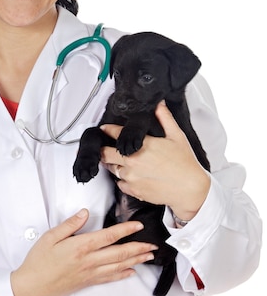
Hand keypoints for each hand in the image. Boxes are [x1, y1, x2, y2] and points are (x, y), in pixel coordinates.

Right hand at [10, 209, 157, 295]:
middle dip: (139, 248)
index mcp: (80, 246)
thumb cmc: (38, 261)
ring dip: (136, 261)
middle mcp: (89, 261)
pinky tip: (131, 272)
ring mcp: (90, 273)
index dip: (126, 230)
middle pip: (120, 253)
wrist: (31, 286)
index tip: (138, 225)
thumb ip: (70, 224)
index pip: (109, 236)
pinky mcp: (87, 282)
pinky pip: (109, 278)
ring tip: (148, 256)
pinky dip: (123, 275)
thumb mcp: (50, 236)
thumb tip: (85, 213)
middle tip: (153, 244)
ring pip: (118, 266)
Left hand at [100, 102, 209, 220]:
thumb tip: (159, 104)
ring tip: (122, 162)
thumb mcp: (177, 136)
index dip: (108, 129)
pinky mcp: (133, 191)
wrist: (190, 190)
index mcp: (142, 145)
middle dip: (105, 149)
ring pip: (111, 169)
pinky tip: (132, 176)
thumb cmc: (185, 164)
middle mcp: (132, 161)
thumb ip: (165, 117)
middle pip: (105, 153)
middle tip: (108, 147)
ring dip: (114, 164)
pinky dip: (123, 180)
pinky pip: (119, 184)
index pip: (116, 133)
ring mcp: (131, 177)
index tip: (105, 129)